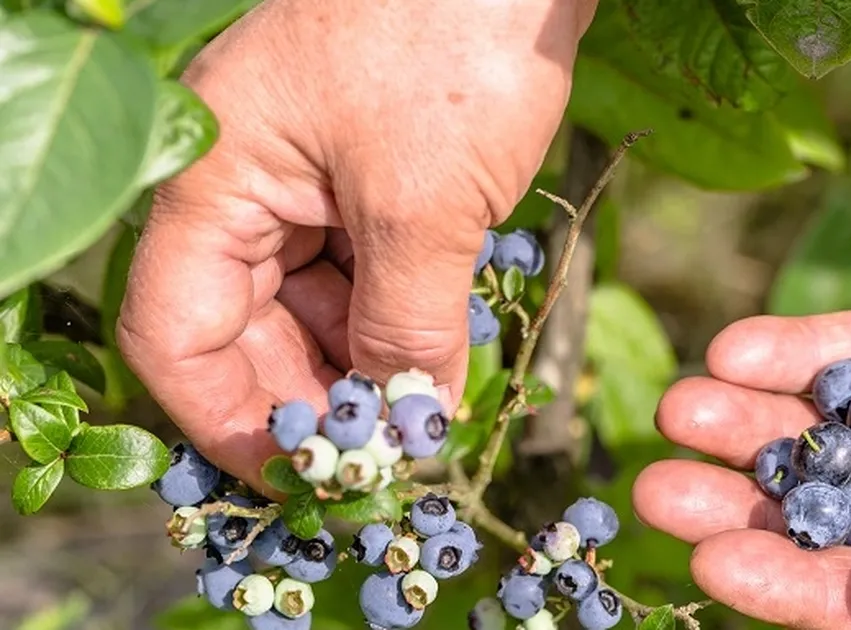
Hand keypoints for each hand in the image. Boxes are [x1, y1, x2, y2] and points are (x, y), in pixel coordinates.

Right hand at [116, 0, 596, 486]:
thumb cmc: (454, 43)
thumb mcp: (424, 206)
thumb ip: (404, 328)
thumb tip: (401, 424)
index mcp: (215, 180)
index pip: (177, 333)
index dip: (227, 420)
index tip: (298, 478)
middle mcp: (248, 181)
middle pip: (246, 327)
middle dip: (311, 397)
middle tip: (380, 458)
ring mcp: (310, 173)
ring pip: (310, 303)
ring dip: (360, 364)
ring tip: (418, 414)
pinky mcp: (371, 170)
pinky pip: (362, 266)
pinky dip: (395, 317)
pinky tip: (436, 357)